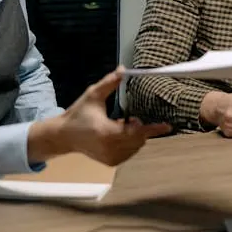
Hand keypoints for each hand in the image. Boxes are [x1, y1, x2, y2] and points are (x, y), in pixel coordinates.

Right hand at [28, 67, 170, 165]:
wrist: (64, 136)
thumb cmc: (79, 114)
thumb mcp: (93, 95)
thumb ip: (110, 82)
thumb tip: (123, 69)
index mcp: (107, 132)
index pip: (137, 131)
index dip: (153, 128)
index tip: (167, 126)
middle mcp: (110, 148)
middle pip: (139, 139)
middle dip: (139, 127)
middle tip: (126, 118)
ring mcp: (111, 158)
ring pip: (136, 146)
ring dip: (134, 135)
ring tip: (118, 126)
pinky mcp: (110, 162)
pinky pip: (130, 152)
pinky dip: (129, 143)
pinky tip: (116, 135)